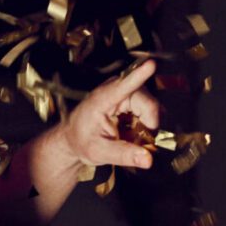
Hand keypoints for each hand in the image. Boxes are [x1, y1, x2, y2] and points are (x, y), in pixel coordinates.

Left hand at [37, 58, 161, 172]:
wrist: (74, 138)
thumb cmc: (82, 142)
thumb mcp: (99, 153)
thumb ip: (124, 155)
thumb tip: (148, 160)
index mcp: (102, 100)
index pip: (124, 85)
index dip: (139, 75)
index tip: (151, 65)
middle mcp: (115, 90)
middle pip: (147, 104)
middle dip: (148, 125)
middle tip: (137, 143)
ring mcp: (125, 91)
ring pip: (151, 107)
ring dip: (146, 126)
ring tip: (129, 137)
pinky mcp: (131, 96)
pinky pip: (149, 109)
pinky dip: (145, 124)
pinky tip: (132, 132)